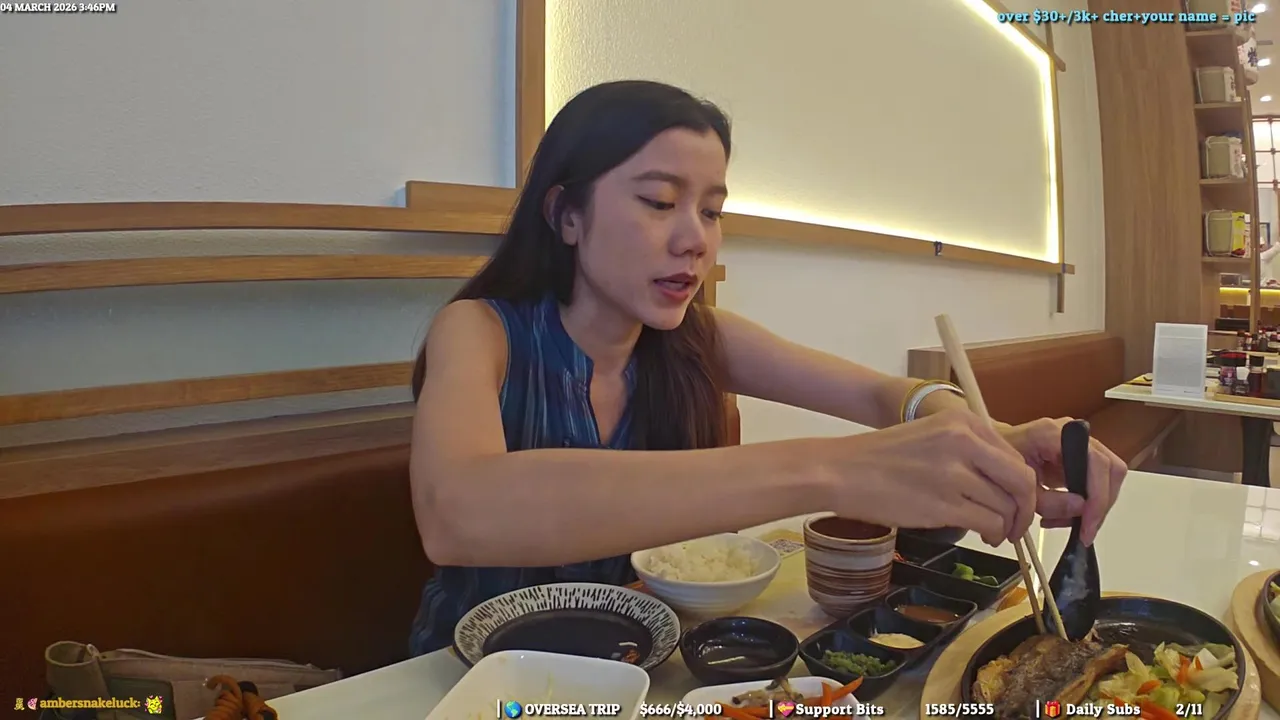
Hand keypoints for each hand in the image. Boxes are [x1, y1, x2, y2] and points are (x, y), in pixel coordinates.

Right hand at [835, 409, 1037, 546]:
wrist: (841, 471)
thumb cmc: (880, 458)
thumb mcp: (931, 437)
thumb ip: (968, 452)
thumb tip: (1005, 484)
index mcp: (963, 422)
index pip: (1015, 457)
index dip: (1023, 486)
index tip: (1016, 502)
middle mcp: (964, 441)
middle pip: (1021, 481)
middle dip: (1025, 509)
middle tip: (1015, 525)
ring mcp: (955, 473)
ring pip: (1007, 506)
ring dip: (1006, 525)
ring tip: (993, 532)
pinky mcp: (945, 504)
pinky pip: (989, 522)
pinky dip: (992, 533)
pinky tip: (983, 535)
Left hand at [996, 417, 1126, 545]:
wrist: (984, 453)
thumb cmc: (995, 464)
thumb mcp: (1018, 489)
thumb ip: (1050, 501)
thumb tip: (1082, 508)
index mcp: (1054, 434)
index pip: (1095, 462)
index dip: (1098, 496)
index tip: (1089, 524)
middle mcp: (1071, 434)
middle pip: (1110, 469)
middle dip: (1100, 504)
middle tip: (1083, 530)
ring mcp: (1077, 443)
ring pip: (1107, 477)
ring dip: (1092, 506)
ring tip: (1064, 522)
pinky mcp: (1077, 457)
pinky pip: (1094, 481)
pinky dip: (1085, 502)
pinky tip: (1063, 515)